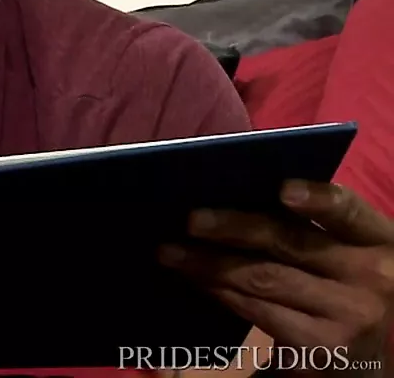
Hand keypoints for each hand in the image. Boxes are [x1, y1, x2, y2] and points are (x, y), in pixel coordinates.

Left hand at [161, 181, 393, 374]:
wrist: (371, 355)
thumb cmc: (347, 285)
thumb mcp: (348, 252)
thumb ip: (311, 226)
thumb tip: (232, 195)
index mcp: (379, 239)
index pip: (349, 212)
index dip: (317, 199)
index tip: (282, 189)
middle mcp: (372, 276)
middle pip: (291, 242)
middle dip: (233, 227)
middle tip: (191, 220)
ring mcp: (348, 314)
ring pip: (265, 278)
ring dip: (210, 262)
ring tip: (171, 251)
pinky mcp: (320, 347)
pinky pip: (258, 310)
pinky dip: (220, 291)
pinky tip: (196, 279)